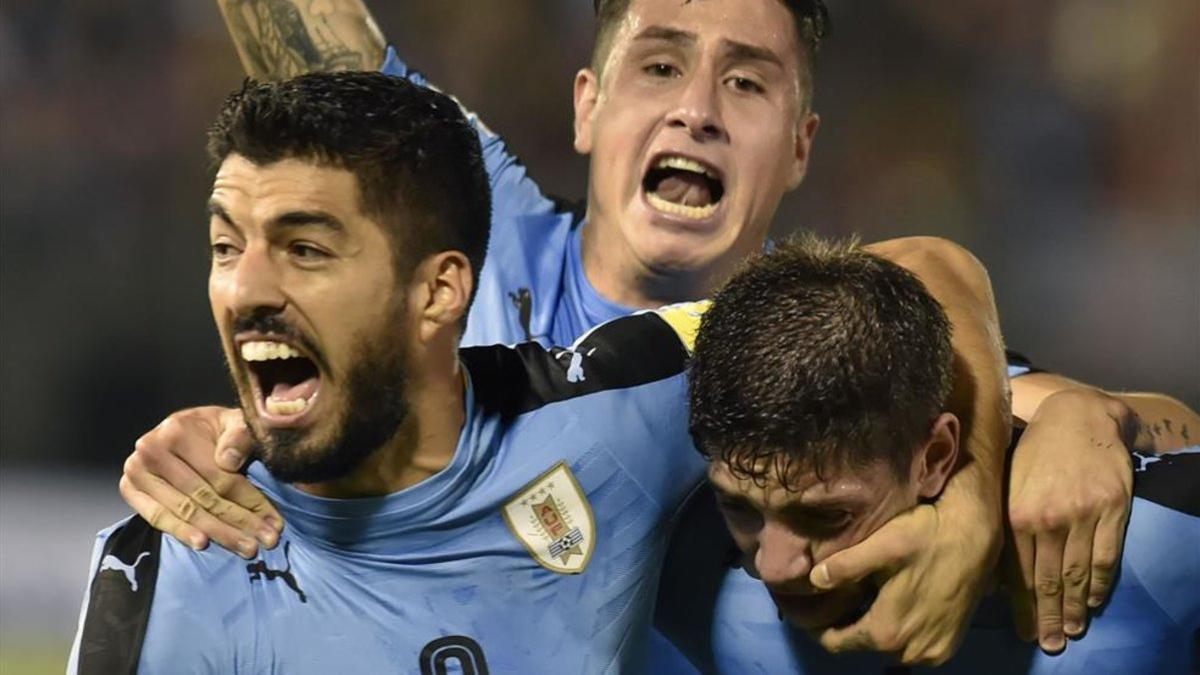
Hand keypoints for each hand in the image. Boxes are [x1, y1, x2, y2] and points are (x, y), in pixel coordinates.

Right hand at [119, 406, 280, 558]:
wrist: (187, 429)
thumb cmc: (216, 430)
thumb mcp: (234, 423)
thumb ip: (239, 436)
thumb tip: (228, 461)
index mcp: (176, 430)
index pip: (219, 476)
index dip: (250, 501)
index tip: (274, 523)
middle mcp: (151, 450)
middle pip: (204, 496)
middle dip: (239, 522)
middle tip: (265, 542)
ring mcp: (136, 471)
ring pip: (185, 510)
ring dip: (219, 532)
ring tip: (245, 548)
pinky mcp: (129, 489)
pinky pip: (157, 517)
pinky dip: (181, 531)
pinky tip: (202, 543)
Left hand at [810, 500, 996, 664]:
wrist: (977, 534)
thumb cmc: (927, 536)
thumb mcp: (881, 546)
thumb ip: (845, 567)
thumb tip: (814, 580)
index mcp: (887, 631)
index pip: (839, 644)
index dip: (820, 630)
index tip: (810, 614)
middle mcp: (911, 651)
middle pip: (865, 646)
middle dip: (849, 627)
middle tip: (837, 602)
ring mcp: (935, 650)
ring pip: (891, 648)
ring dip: (876, 631)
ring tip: (864, 603)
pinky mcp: (951, 643)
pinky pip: (915, 647)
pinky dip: (901, 633)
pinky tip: (894, 606)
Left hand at [1003, 388, 1132, 652]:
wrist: (1078, 417)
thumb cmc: (1035, 452)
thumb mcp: (1007, 483)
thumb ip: (1003, 523)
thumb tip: (991, 566)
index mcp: (1016, 514)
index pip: (1018, 572)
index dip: (1022, 606)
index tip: (1024, 630)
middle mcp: (1048, 519)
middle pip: (1048, 580)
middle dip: (1048, 616)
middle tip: (1050, 643)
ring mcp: (1083, 516)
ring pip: (1078, 574)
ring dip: (1074, 608)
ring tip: (1071, 631)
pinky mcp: (1112, 510)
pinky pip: (1106, 557)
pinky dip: (1100, 585)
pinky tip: (1093, 602)